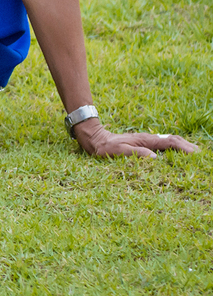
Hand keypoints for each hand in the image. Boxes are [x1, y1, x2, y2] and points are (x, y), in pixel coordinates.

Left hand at [73, 118, 199, 157]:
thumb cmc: (104, 147)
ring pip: (169, 141)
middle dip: (187, 146)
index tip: (195, 154)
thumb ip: (134, 154)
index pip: (169, 142)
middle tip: (201, 154)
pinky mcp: (144, 143)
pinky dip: (174, 147)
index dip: (183, 148)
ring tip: (195, 153)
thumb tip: (154, 158)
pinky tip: (177, 153)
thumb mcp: (117, 151)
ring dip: (183, 145)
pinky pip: (163, 144)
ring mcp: (146, 140)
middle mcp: (148, 138)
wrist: (94, 137)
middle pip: (173, 139)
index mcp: (145, 140)